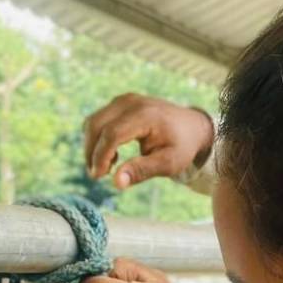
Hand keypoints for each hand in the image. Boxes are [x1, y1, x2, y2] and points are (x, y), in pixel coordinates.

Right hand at [83, 94, 213, 190]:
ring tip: (107, 167)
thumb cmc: (181, 146)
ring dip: (92, 147)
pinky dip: (97, 139)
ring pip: (93, 122)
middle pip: (96, 125)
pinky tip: (112, 155)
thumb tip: (116, 183)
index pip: (112, 134)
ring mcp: (124, 100)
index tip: (99, 176)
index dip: (101, 156)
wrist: (191, 126)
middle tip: (97, 175)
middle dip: (91, 152)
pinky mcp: (120, 103)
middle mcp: (131, 102)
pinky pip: (98, 120)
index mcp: (145, 115)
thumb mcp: (168, 163)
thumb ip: (142, 171)